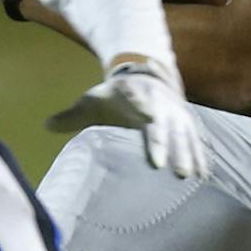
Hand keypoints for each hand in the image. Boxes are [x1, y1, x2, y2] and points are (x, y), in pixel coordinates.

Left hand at [45, 56, 207, 179]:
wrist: (145, 75)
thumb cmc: (115, 96)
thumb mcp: (92, 101)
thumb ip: (72, 116)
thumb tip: (45, 125)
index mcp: (132, 94)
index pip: (137, 101)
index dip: (142, 108)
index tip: (147, 119)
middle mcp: (157, 103)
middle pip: (162, 124)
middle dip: (165, 143)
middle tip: (166, 167)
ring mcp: (174, 112)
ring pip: (182, 133)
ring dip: (186, 153)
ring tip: (188, 176)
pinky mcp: (185, 122)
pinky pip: (194, 139)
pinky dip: (199, 154)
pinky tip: (204, 174)